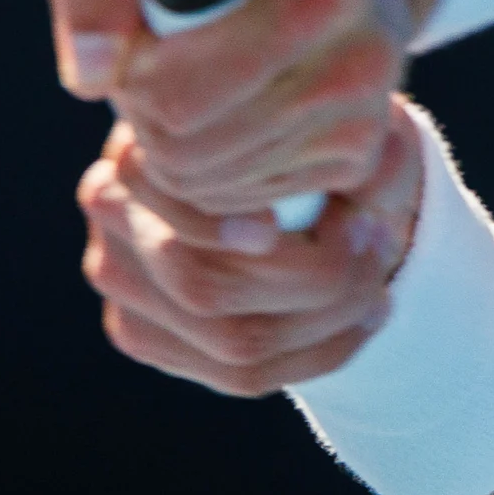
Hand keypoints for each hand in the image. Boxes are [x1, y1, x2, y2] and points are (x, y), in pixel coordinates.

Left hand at [44, 0, 435, 218]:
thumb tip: (94, 78)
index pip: (183, 91)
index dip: (137, 73)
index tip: (142, 36)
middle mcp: (360, 54)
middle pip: (186, 146)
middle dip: (145, 114)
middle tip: (152, 70)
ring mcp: (365, 112)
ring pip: (207, 184)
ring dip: (170, 146)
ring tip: (188, 85)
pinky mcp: (360, 154)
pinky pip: (241, 201)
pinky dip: (210, 170)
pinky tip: (224, 115)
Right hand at [78, 102, 426, 394]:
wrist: (300, 173)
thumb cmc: (316, 132)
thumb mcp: (344, 118)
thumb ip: (349, 139)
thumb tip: (371, 173)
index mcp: (145, 137)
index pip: (182, 199)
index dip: (249, 223)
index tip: (346, 217)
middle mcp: (109, 206)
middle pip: (204, 286)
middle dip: (317, 278)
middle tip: (380, 242)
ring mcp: (116, 278)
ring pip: (232, 342)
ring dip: (329, 322)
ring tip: (384, 285)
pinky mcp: (140, 332)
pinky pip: (240, 375)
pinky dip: (319, 353)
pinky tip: (366, 318)